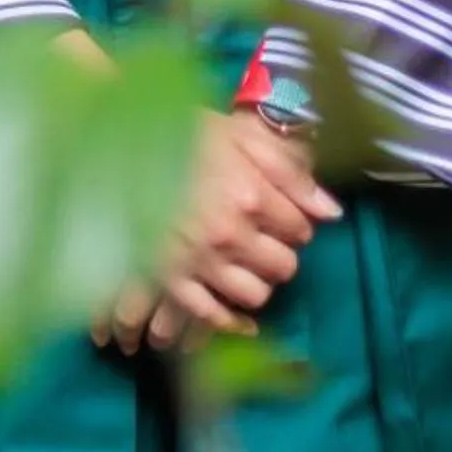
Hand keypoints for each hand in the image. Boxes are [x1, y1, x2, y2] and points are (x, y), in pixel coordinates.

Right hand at [95, 111, 340, 352]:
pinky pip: (212, 316)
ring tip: (243, 264)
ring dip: (256, 282)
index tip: (280, 215)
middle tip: (263, 239)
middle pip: (283, 267)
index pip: (300, 229)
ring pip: (254, 295)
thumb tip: (332, 212)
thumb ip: (289, 172)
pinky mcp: (171, 279)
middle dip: (279, 253)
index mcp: (251, 196)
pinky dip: (226, 318)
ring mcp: (200, 261)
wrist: (118, 141)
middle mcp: (231, 235)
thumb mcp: (240, 135)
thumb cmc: (182, 132)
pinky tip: (229, 305)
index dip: (294, 222)